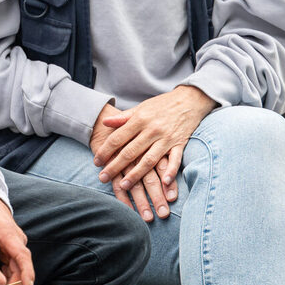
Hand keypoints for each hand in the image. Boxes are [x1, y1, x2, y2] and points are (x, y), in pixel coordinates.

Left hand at [94, 87, 216, 190]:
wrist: (189, 99)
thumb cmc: (162, 105)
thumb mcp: (141, 107)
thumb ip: (123, 117)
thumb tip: (105, 122)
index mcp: (140, 119)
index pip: (118, 137)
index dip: (105, 150)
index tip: (96, 161)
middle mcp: (152, 129)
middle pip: (130, 151)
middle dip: (114, 166)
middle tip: (102, 178)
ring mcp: (166, 138)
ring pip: (149, 159)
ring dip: (136, 174)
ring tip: (124, 185)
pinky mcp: (180, 144)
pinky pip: (175, 159)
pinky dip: (170, 171)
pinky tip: (164, 183)